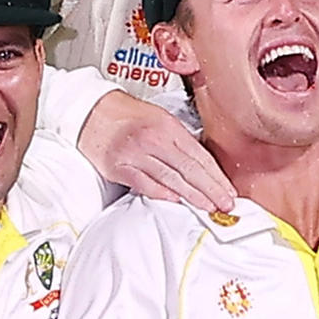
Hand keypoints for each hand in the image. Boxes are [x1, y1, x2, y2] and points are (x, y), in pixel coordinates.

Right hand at [75, 85, 235, 217]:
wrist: (90, 110)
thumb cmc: (125, 114)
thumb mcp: (159, 117)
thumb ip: (180, 140)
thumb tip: (202, 164)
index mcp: (167, 126)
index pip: (199, 156)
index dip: (217, 176)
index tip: (229, 190)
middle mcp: (153, 140)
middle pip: (189, 170)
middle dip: (211, 190)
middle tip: (226, 204)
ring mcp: (135, 155)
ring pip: (171, 179)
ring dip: (193, 196)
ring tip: (209, 207)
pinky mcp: (119, 168)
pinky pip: (145, 184)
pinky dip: (162, 194)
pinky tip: (177, 202)